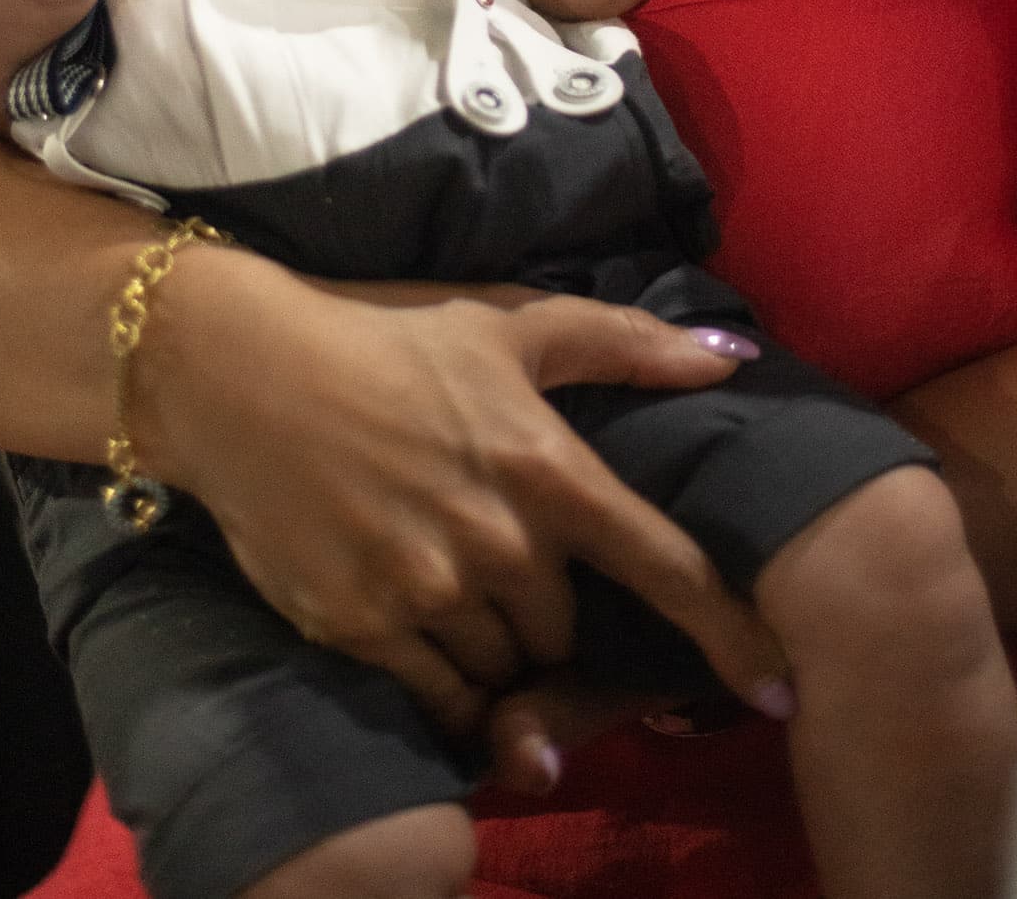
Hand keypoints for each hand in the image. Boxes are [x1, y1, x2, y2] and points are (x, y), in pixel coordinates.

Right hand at [135, 261, 788, 740]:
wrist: (238, 370)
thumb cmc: (382, 335)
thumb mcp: (503, 321)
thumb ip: (621, 344)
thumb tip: (730, 355)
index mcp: (544, 465)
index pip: (663, 566)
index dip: (728, 634)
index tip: (778, 688)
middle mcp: (497, 539)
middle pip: (566, 625)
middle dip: (548, 605)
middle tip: (503, 557)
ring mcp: (427, 590)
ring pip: (504, 666)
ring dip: (495, 643)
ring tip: (449, 577)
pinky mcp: (361, 627)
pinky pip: (439, 694)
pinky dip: (445, 679)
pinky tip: (418, 623)